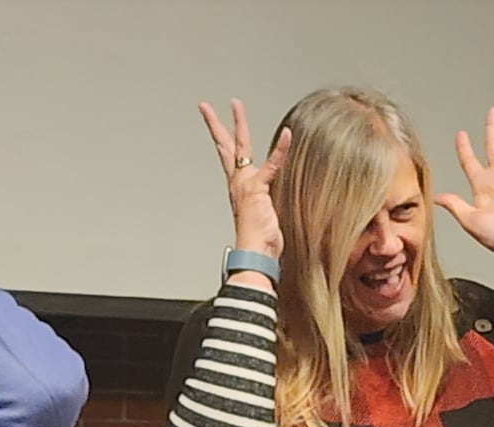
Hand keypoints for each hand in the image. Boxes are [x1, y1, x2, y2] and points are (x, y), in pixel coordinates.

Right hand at [199, 99, 290, 262]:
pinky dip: (280, 150)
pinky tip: (287, 135)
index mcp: (238, 187)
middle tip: (206, 107)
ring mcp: (246, 184)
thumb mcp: (264, 214)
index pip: (226, 157)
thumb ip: (267, 202)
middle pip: (224, 147)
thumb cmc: (260, 241)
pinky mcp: (258, 189)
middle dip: (215, 124)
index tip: (214, 123)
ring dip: (239, 124)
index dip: (220, 138)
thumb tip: (272, 203)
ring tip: (235, 105)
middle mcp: (238, 183)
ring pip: (240, 147)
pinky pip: (270, 165)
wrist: (255, 254)